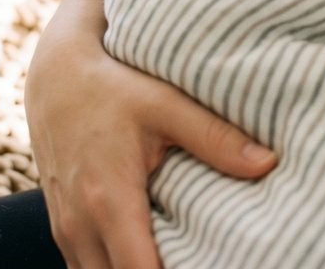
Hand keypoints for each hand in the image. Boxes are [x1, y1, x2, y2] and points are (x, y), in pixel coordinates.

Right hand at [24, 0, 276, 268]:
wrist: (56, 74)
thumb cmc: (113, 85)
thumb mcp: (165, 103)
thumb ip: (215, 136)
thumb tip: (269, 164)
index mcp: (108, 199)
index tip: (206, 267)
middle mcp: (79, 224)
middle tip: (198, 260)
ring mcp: (65, 229)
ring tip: (178, 261)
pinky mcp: (61, 226)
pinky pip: (84, 268)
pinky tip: (147, 258)